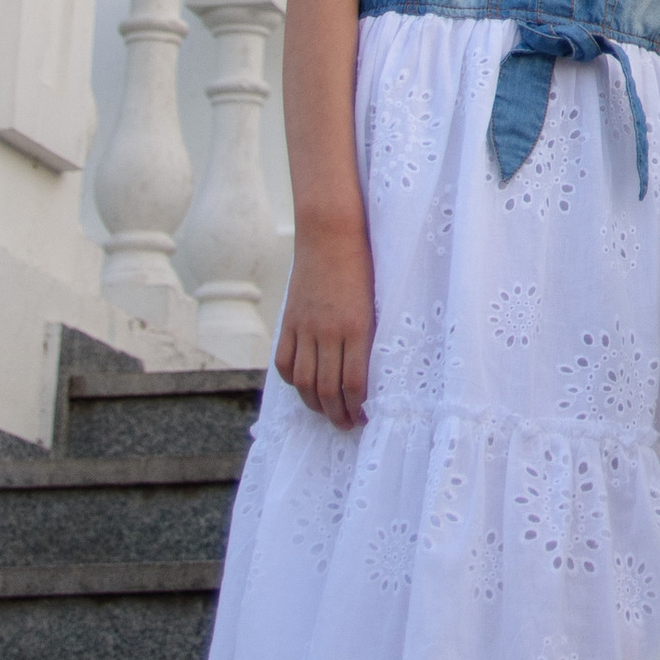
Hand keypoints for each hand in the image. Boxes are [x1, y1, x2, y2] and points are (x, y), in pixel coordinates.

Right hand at [273, 217, 375, 428]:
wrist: (330, 233)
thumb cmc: (363, 265)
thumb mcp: (375, 302)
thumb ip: (368, 336)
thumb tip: (366, 372)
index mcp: (357, 328)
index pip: (355, 382)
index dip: (358, 407)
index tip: (364, 418)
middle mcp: (329, 332)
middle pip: (327, 388)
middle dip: (337, 414)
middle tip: (345, 425)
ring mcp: (305, 327)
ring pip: (304, 381)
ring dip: (314, 405)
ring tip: (326, 414)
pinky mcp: (289, 321)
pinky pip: (285, 361)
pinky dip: (292, 380)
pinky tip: (302, 387)